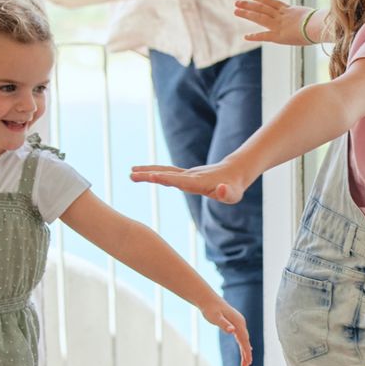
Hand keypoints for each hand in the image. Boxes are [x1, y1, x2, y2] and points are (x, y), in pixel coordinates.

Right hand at [131, 160, 251, 205]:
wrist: (234, 173)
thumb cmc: (234, 188)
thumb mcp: (234, 194)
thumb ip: (227, 193)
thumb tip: (222, 190)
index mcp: (197, 182)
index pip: (178, 181)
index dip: (165, 179)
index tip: (150, 176)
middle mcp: (189, 176)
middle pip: (166, 174)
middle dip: (149, 174)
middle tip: (131, 174)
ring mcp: (186, 174)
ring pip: (164, 171)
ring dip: (148, 171)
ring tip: (131, 173)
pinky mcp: (185, 176)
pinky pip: (167, 173)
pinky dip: (154, 173)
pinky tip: (144, 174)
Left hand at [203, 298, 253, 365]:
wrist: (207, 300)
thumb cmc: (210, 308)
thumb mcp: (215, 317)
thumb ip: (224, 324)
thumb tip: (232, 331)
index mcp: (238, 322)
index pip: (244, 340)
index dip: (246, 351)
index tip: (248, 361)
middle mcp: (241, 322)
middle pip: (246, 341)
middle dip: (247, 354)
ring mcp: (238, 322)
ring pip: (244, 339)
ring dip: (245, 351)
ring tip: (245, 363)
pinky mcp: (234, 323)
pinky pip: (241, 336)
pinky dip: (243, 344)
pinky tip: (245, 350)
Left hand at [235, 0, 316, 46]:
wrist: (319, 26)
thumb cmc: (322, 22)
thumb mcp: (315, 16)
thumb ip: (312, 16)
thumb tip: (322, 16)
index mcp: (290, 10)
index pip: (272, 2)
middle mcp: (282, 15)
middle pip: (262, 8)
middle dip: (249, 5)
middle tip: (237, 2)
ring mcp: (279, 24)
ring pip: (260, 17)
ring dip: (247, 14)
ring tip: (236, 10)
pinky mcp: (279, 36)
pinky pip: (265, 36)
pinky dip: (255, 37)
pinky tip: (245, 37)